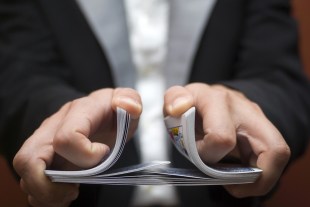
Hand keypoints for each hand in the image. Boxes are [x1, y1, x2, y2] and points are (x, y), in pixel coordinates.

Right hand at [13, 88, 141, 206]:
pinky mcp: (41, 160)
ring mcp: (44, 145)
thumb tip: (130, 107)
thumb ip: (130, 99)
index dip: (86, 155)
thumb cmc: (111, 111)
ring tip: (69, 195)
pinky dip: (42, 197)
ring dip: (44, 195)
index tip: (103, 154)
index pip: (66, 138)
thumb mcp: (126, 101)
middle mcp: (52, 128)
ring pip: (25, 175)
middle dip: (47, 186)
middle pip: (28, 159)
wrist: (97, 114)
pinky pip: (28, 183)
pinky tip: (61, 195)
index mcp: (77, 112)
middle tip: (73, 191)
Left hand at [164, 83, 289, 197]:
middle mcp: (245, 110)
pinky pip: (273, 159)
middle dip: (255, 177)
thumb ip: (174, 99)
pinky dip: (259, 174)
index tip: (197, 153)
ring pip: (279, 156)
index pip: (222, 138)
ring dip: (260, 179)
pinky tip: (241, 175)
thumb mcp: (177, 98)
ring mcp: (259, 122)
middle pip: (273, 149)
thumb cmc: (194, 104)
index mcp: (218, 100)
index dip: (207, 155)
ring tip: (237, 183)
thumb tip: (178, 108)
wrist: (212, 97)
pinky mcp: (265, 133)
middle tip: (231, 183)